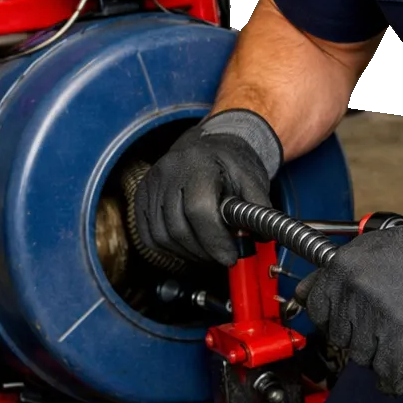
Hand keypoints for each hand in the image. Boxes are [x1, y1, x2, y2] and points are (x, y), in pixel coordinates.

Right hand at [133, 109, 281, 267]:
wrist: (209, 145)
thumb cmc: (230, 163)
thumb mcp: (252, 179)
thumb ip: (258, 208)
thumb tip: (261, 236)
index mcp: (197, 162)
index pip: (198, 210)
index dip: (215, 240)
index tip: (230, 256)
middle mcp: (168, 171)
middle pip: (178, 228)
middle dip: (204, 251)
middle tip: (222, 256)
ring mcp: (151, 184)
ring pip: (162, 236)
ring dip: (188, 253)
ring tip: (208, 250)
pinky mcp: (141, 197)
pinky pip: (149, 236)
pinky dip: (170, 249)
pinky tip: (189, 246)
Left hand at [293, 191, 402, 394]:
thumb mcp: (363, 250)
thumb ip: (331, 275)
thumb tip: (301, 296)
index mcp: (341, 270)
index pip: (317, 311)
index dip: (333, 320)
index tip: (345, 323)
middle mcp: (354, 293)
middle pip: (340, 337)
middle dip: (357, 337)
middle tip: (378, 327)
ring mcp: (378, 317)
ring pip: (362, 356)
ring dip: (377, 355)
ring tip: (394, 339)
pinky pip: (387, 372)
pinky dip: (391, 380)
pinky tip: (396, 378)